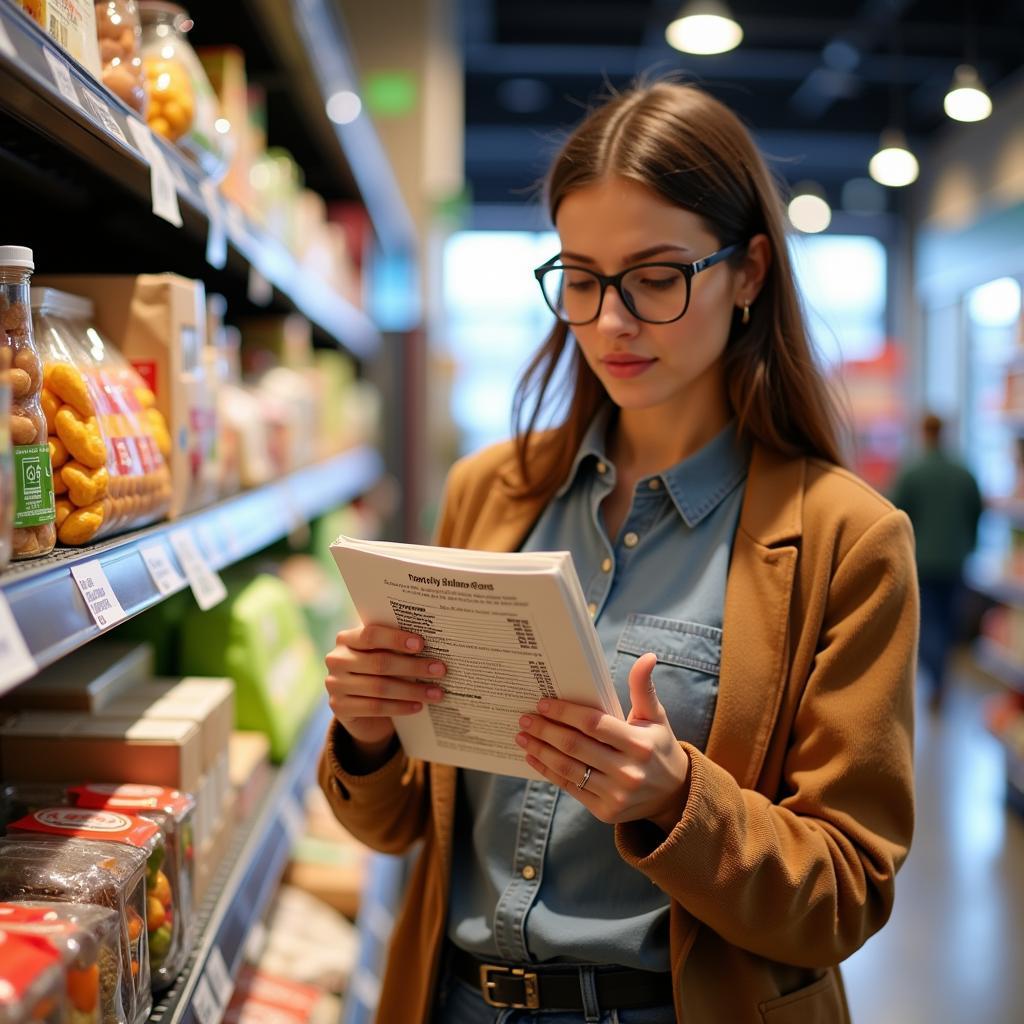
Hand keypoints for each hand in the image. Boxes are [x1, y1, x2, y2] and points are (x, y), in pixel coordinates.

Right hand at [325, 624, 446, 757]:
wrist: (358, 705)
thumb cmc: (377, 670)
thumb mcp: (382, 653)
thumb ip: (396, 646)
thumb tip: (433, 642)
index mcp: (346, 638)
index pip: (370, 634)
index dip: (396, 639)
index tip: (421, 644)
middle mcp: (336, 659)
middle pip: (379, 663)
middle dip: (413, 667)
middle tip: (439, 670)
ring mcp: (334, 684)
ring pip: (380, 687)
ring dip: (412, 690)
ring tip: (436, 692)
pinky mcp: (339, 707)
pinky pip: (375, 707)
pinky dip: (400, 707)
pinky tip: (418, 706)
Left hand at [515, 653, 689, 831]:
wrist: (673, 794)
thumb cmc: (658, 746)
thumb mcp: (656, 716)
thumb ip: (643, 687)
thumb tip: (647, 656)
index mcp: (640, 745)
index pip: (594, 724)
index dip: (565, 712)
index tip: (543, 703)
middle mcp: (628, 772)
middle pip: (575, 746)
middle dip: (545, 730)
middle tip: (525, 718)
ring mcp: (616, 795)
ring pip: (568, 768)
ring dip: (540, 751)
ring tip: (522, 737)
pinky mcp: (604, 811)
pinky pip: (569, 788)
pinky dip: (548, 771)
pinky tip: (534, 758)